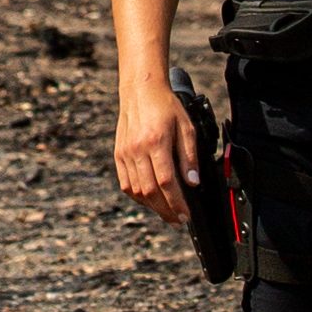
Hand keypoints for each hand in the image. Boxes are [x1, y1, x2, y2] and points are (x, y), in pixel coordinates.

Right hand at [114, 76, 193, 229]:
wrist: (140, 91)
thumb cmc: (166, 107)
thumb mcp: (186, 127)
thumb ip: (189, 157)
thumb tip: (192, 182)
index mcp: (156, 142)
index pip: (166, 182)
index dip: (177, 203)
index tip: (186, 215)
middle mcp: (137, 150)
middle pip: (150, 191)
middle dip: (166, 211)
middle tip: (178, 221)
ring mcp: (125, 154)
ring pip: (137, 191)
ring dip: (152, 207)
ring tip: (167, 212)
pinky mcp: (119, 155)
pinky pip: (126, 184)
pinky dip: (138, 196)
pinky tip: (150, 200)